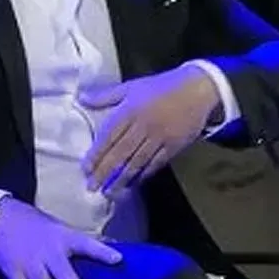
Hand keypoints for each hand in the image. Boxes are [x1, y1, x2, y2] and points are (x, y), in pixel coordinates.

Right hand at [0, 197, 121, 278]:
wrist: (0, 218)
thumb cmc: (36, 225)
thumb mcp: (59, 228)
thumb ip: (80, 242)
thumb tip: (113, 248)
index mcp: (64, 237)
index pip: (87, 244)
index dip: (102, 252)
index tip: (118, 260)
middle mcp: (48, 250)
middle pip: (64, 274)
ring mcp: (30, 262)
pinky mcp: (14, 271)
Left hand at [81, 65, 218, 195]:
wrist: (196, 90)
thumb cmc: (161, 87)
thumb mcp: (132, 87)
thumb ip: (106, 95)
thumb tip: (82, 98)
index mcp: (130, 109)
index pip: (109, 136)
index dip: (97, 154)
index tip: (86, 168)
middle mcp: (143, 125)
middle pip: (121, 153)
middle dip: (105, 172)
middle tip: (92, 187)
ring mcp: (159, 138)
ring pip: (137, 162)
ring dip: (121, 179)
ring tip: (109, 192)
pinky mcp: (173, 146)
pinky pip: (155, 164)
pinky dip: (142, 175)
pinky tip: (132, 183)